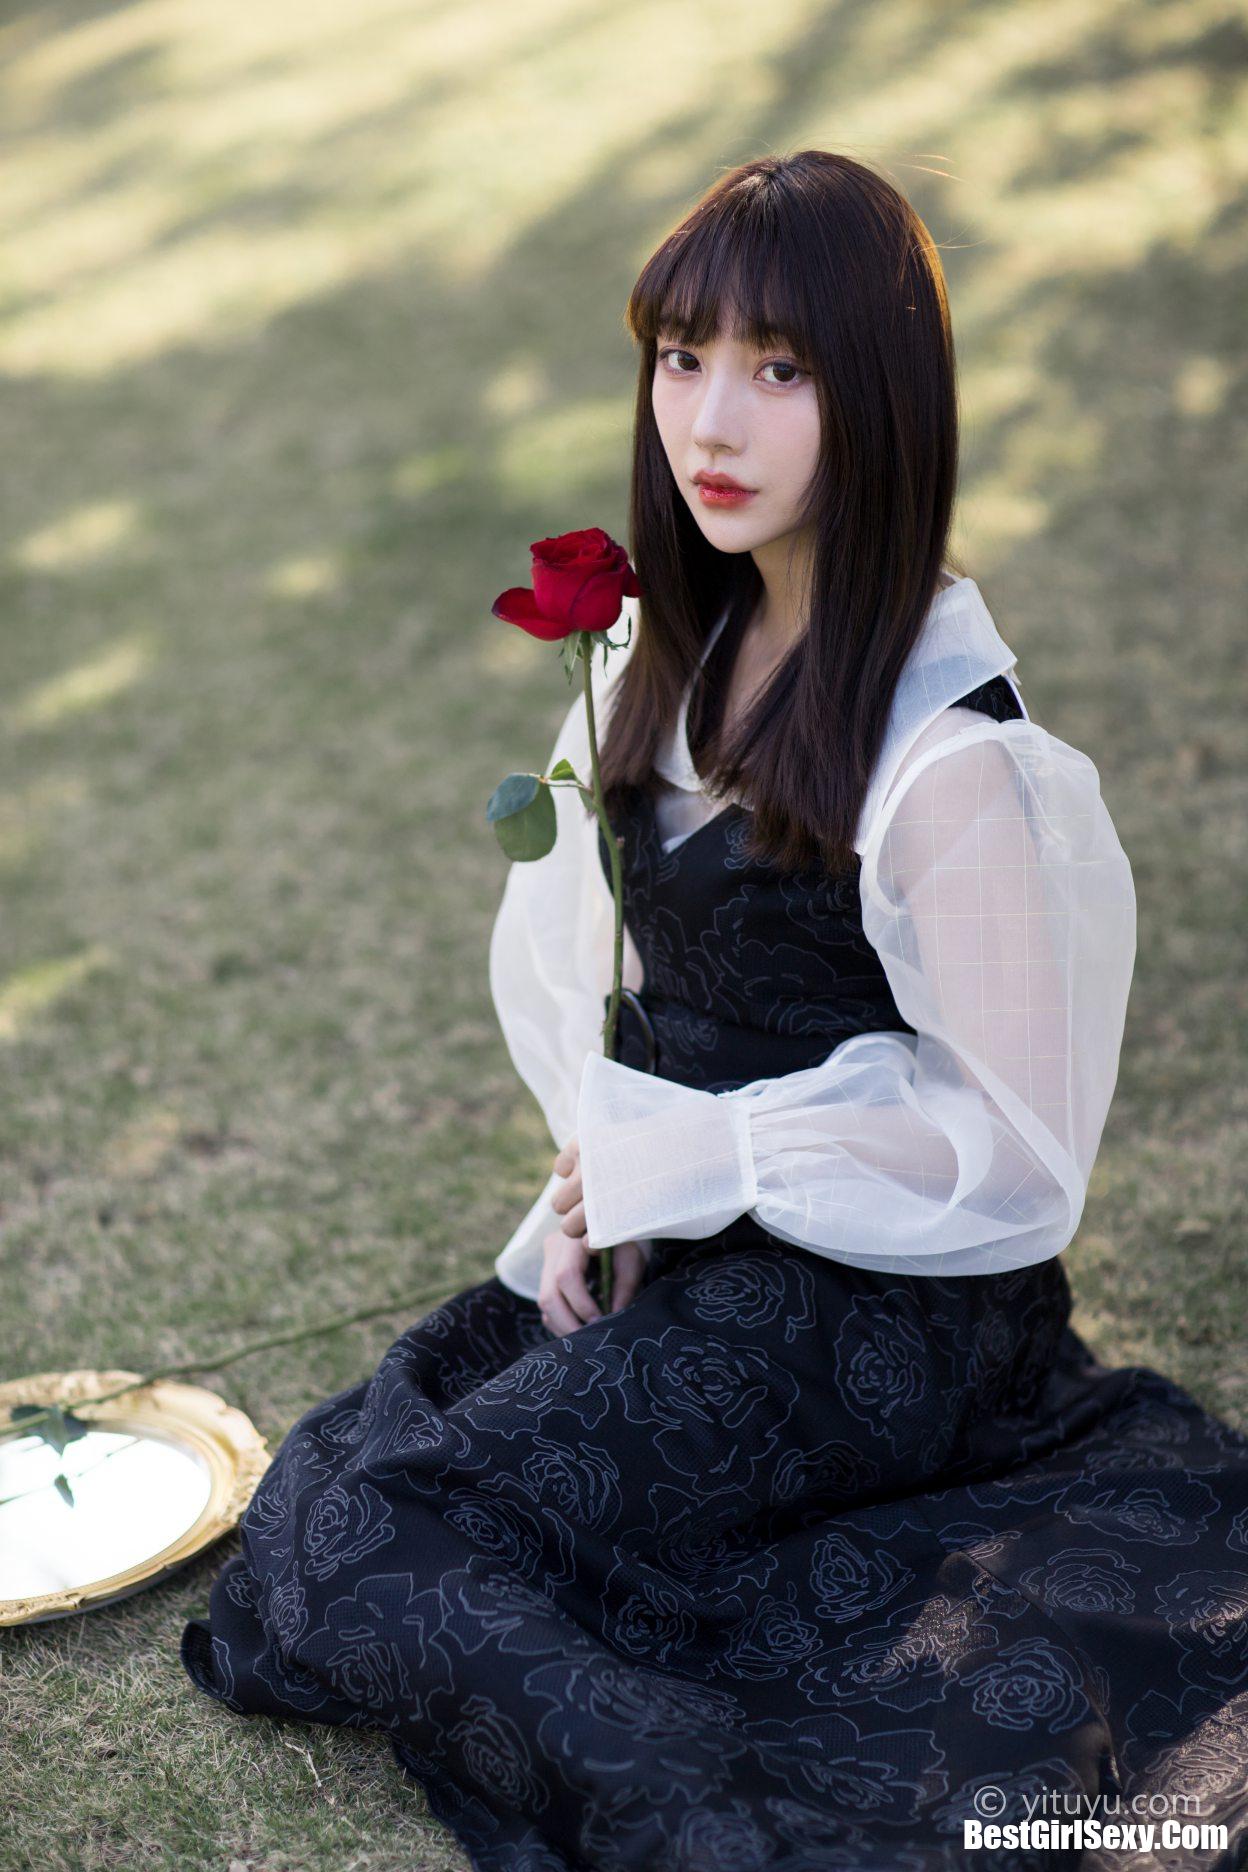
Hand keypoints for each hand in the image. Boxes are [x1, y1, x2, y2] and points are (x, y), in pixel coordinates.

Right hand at [538, 1135, 646, 1333]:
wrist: (616, 1212)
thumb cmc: (628, 1234)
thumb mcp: (632, 1254)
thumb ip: (624, 1284)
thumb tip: (615, 1316)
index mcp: (573, 1236)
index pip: (567, 1276)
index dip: (582, 1304)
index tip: (602, 1321)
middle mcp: (554, 1246)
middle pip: (547, 1294)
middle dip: (567, 1324)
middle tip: (589, 1342)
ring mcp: (547, 1258)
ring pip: (543, 1301)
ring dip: (563, 1325)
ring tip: (587, 1337)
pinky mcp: (548, 1269)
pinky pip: (547, 1301)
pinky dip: (560, 1319)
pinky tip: (581, 1325)